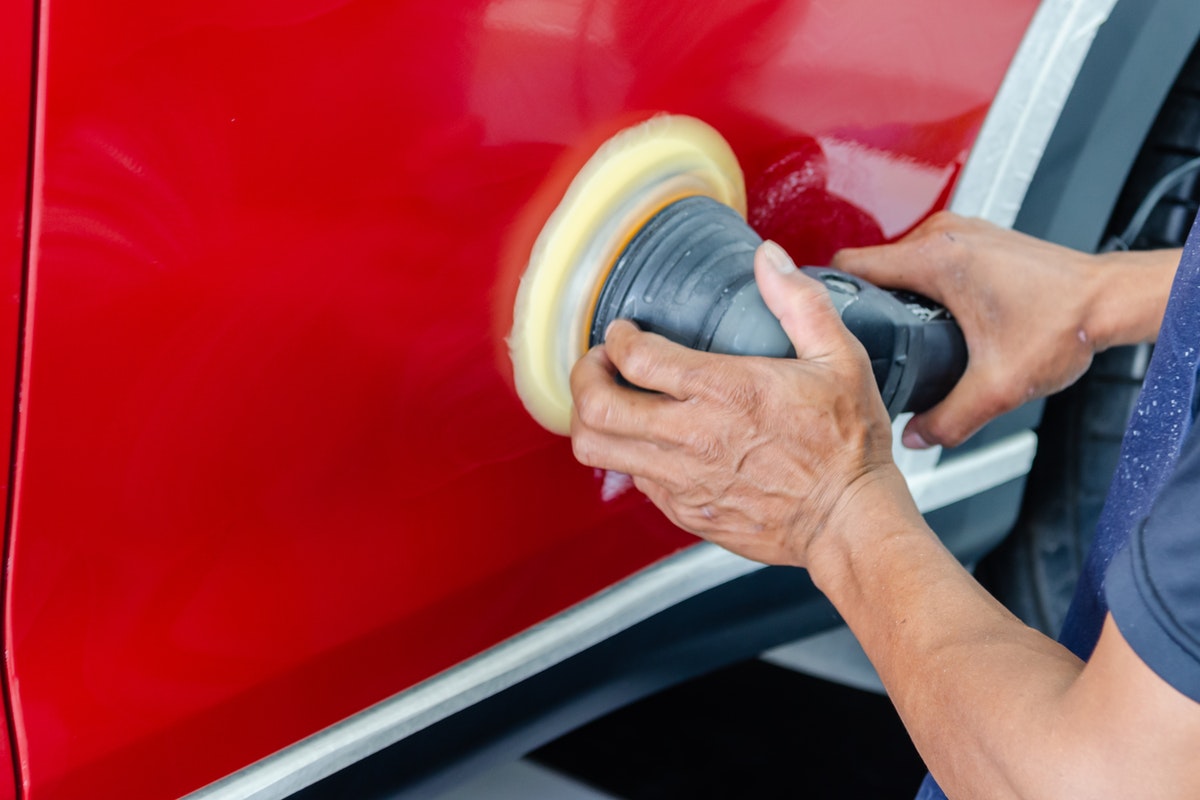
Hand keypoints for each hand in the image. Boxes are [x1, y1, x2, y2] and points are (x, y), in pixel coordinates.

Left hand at [569, 241, 904, 567]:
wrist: (850, 522)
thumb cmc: (847, 444)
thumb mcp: (839, 358)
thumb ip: (799, 302)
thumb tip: (769, 258)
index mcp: (726, 390)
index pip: (636, 357)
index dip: (617, 337)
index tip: (622, 331)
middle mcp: (693, 437)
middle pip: (596, 406)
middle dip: (584, 375)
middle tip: (599, 363)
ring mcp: (683, 479)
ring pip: (598, 448)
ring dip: (591, 418)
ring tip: (608, 401)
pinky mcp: (684, 511)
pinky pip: (631, 480)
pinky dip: (627, 455)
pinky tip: (651, 440)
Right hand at [832, 212, 1105, 448]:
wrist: (1110, 301)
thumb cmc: (1067, 322)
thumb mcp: (998, 387)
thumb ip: (948, 420)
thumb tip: (915, 436)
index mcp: (935, 260)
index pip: (849, 265)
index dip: (828, 297)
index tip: (821, 319)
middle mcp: (943, 236)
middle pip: (871, 266)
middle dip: (864, 303)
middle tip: (864, 340)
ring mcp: (960, 233)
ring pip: (899, 261)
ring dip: (894, 293)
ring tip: (899, 330)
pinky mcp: (974, 241)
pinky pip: (925, 259)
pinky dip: (919, 285)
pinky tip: (933, 317)